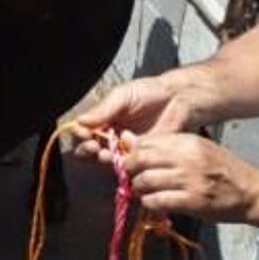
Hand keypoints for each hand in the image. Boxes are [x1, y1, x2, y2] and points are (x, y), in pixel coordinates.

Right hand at [71, 75, 205, 163]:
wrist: (178, 100)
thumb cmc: (149, 92)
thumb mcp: (122, 96)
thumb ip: (103, 110)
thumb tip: (79, 121)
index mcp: (102, 120)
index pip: (82, 131)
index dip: (79, 135)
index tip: (84, 134)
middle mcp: (110, 135)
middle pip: (88, 149)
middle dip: (87, 150)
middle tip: (93, 147)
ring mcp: (124, 148)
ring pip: (105, 160)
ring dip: (102, 159)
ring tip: (106, 154)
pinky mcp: (141, 158)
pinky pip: (127, 166)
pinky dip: (121, 166)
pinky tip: (123, 160)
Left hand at [124, 133, 258, 223]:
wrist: (253, 193)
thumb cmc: (225, 170)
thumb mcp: (199, 149)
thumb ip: (166, 146)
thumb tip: (129, 139)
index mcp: (188, 142)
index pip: (146, 142)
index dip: (133, 152)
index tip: (132, 160)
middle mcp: (187, 158)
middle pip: (141, 159)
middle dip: (130, 169)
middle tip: (132, 175)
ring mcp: (190, 180)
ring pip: (145, 180)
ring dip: (138, 187)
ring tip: (142, 190)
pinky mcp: (192, 201)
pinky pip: (157, 200)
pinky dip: (149, 203)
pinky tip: (154, 202)